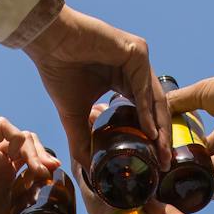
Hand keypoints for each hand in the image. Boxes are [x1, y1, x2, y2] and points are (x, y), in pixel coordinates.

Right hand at [0, 117, 59, 213]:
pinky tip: (21, 157)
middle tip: (51, 169)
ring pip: (20, 135)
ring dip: (34, 147)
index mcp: (12, 180)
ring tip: (38, 168)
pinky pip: (1, 126)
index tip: (55, 175)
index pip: (35, 159)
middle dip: (44, 153)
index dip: (48, 163)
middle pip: (30, 144)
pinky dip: (16, 136)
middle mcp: (2, 165)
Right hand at [24, 7, 169, 171]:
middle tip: (165, 163)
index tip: (155, 162)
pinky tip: (150, 132)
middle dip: (161, 137)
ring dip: (160, 127)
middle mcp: (134, 69)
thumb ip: (84, 140)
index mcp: (123, 80)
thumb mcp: (74, 115)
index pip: (144, 111)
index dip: (150, 138)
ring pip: (154, 98)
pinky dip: (148, 110)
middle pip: (154, 107)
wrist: (48, 44)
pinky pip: (144, 86)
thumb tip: (89, 170)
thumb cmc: (59, 72)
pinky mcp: (137, 51)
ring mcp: (138, 58)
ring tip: (161, 153)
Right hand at [168, 61, 213, 195]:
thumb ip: (179, 102)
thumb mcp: (202, 92)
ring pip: (209, 173)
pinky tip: (188, 198)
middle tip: (162, 171)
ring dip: (192, 180)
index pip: (200, 137)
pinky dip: (207, 193)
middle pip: (203, 158)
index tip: (163, 150)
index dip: (183, 144)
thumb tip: (157, 109)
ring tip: (169, 186)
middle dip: (185, 165)